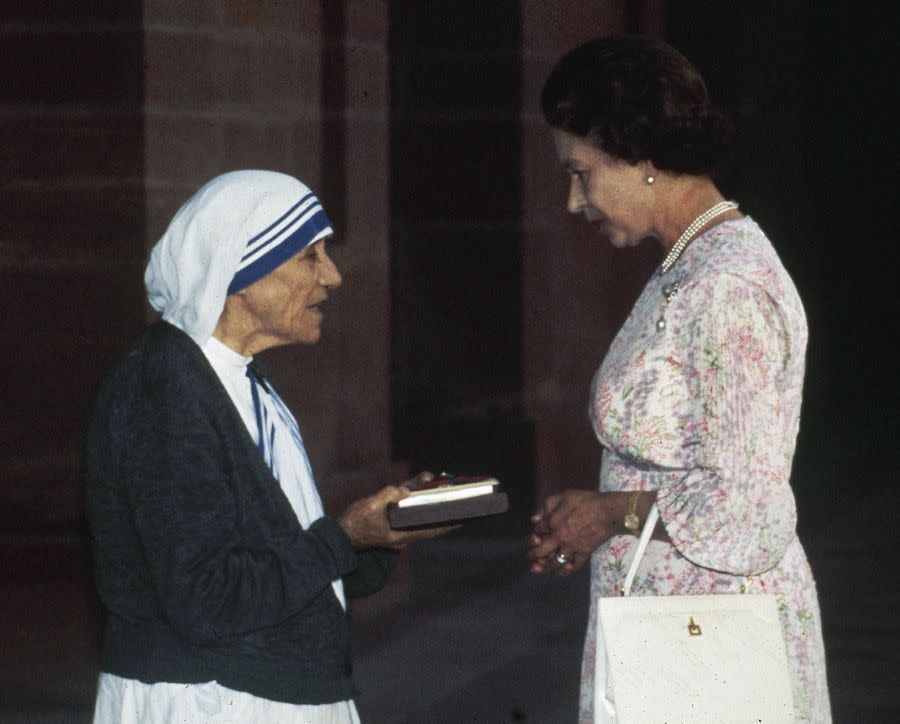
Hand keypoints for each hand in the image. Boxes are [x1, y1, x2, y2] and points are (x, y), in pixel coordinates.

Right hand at [337, 472, 458, 549]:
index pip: (432, 530)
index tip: (466, 517)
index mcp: (402, 535)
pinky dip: (415, 494)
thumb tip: (404, 490)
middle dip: (443, 506)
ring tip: (438, 479)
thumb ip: (388, 496)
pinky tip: (420, 480)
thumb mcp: (370, 507)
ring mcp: (398, 524)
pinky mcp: (392, 517)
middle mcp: (404, 531)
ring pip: (419, 509)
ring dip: (428, 495)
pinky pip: (408, 505)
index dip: (450, 523)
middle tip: (459, 494)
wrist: (340, 534)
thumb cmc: (355, 523)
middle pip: (429, 519)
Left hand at [527, 490, 627, 575]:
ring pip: (555, 562)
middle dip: (533, 555)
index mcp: (552, 523)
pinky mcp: (584, 553)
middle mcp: (559, 538)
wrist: (606, 512)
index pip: (538, 531)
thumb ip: (547, 506)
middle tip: (529, 558)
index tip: (534, 536)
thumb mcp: (563, 497)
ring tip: (539, 570)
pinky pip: (574, 566)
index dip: (534, 533)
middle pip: (542, 551)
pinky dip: (566, 570)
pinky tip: (561, 572)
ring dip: (546, 567)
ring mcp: (571, 548)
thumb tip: (535, 518)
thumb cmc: (585, 501)